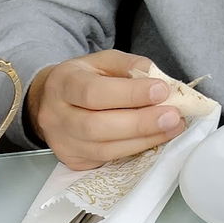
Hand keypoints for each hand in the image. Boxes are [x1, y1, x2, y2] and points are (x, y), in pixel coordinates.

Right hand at [27, 49, 185, 169]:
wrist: (51, 102)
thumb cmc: (83, 79)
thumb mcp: (102, 62)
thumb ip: (129, 66)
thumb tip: (157, 79)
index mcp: (63, 83)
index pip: (94, 93)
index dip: (130, 94)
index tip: (162, 90)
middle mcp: (56, 116)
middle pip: (97, 126)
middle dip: (140, 123)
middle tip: (172, 116)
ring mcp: (63, 143)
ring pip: (104, 150)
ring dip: (143, 140)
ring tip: (171, 128)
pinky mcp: (73, 161)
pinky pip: (107, 160)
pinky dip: (134, 150)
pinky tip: (154, 139)